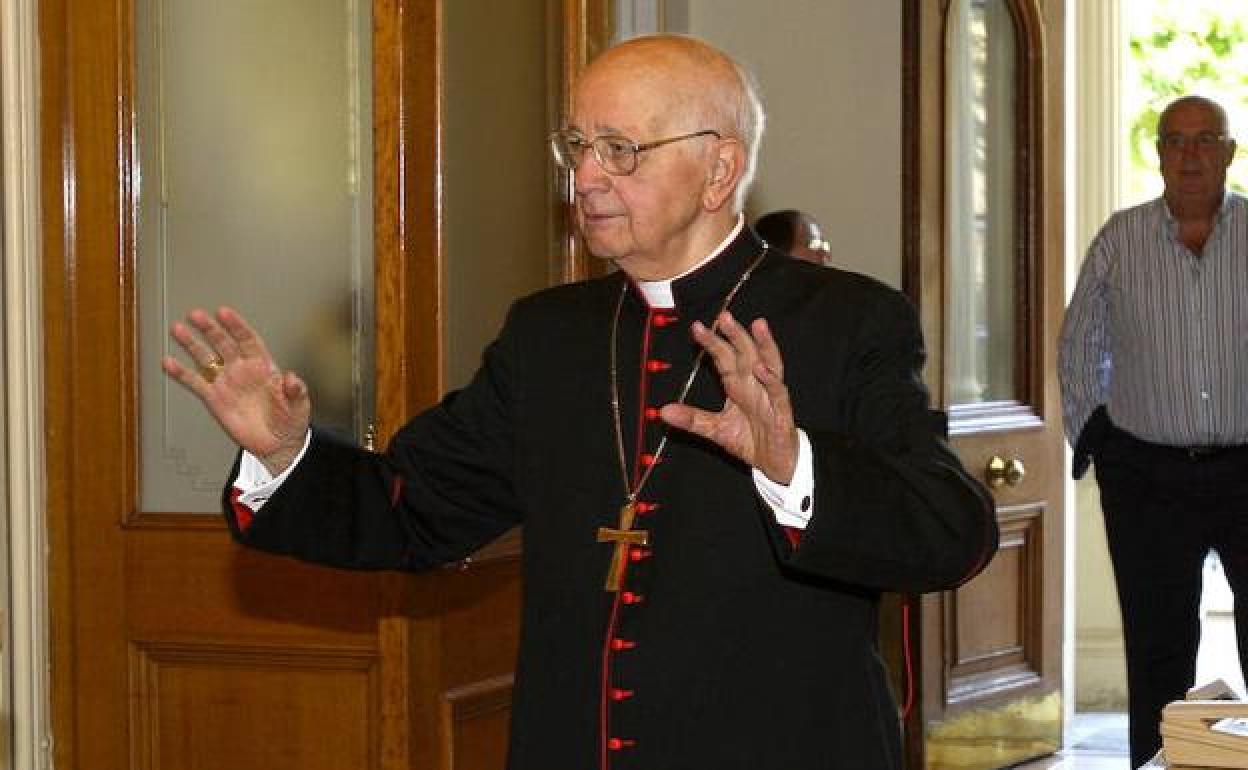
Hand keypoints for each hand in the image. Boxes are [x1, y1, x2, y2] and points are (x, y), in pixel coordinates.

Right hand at [161, 306, 310, 475]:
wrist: (277, 445)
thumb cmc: (290, 422)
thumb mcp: (300, 406)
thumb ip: (296, 390)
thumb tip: (292, 378)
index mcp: (264, 366)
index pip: (248, 340)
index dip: (236, 326)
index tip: (224, 312)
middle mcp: (242, 370)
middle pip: (224, 343)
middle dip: (210, 329)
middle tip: (196, 315)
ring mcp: (227, 383)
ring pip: (206, 358)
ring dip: (192, 344)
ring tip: (177, 329)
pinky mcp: (215, 399)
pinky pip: (195, 383)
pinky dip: (181, 373)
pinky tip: (169, 362)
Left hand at [660, 312, 797, 483]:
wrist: (774, 464)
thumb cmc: (749, 440)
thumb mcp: (715, 429)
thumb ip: (692, 419)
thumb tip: (663, 411)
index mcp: (738, 386)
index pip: (724, 358)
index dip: (712, 342)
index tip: (696, 327)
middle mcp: (754, 385)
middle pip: (745, 354)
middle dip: (735, 335)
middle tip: (724, 316)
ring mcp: (770, 395)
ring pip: (769, 363)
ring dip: (763, 345)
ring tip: (757, 325)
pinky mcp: (782, 411)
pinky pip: (777, 392)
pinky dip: (770, 379)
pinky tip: (761, 368)